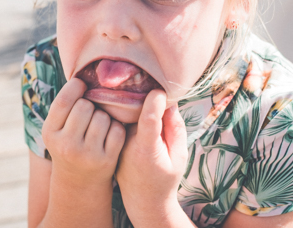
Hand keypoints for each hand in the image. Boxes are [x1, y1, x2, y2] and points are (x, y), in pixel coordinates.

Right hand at [42, 77, 125, 186]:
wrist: (79, 183)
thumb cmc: (69, 144)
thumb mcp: (57, 129)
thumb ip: (64, 105)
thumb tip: (81, 73)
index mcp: (50, 133)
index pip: (64, 100)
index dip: (75, 87)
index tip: (81, 85)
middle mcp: (66, 145)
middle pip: (85, 106)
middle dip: (90, 105)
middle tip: (89, 113)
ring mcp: (87, 154)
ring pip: (102, 117)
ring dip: (103, 116)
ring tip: (98, 125)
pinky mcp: (106, 161)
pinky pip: (117, 130)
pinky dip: (116, 129)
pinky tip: (109, 135)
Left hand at [116, 90, 192, 227]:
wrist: (143, 201)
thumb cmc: (165, 179)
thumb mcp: (180, 156)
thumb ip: (176, 128)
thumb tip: (169, 103)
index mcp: (145, 148)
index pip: (148, 116)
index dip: (155, 99)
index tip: (162, 91)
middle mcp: (127, 143)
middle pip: (136, 111)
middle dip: (149, 102)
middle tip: (160, 101)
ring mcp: (117, 143)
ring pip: (127, 114)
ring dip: (137, 107)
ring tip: (150, 110)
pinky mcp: (113, 141)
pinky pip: (121, 120)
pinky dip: (130, 115)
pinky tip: (138, 118)